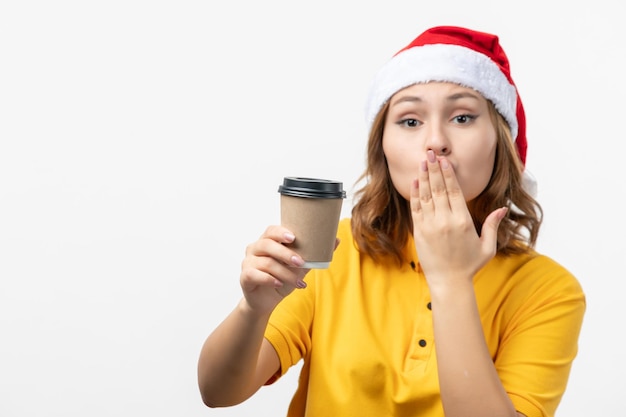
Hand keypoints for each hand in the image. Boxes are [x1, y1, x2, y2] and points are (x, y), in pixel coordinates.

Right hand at [239, 226, 310, 315]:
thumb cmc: (282, 278)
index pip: (271, 230)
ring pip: (266, 262)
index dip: (281, 232)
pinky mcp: (245, 276)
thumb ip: (314, 254)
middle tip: (300, 262)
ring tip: (297, 281)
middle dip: (285, 253)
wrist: (266, 301)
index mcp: (267, 241)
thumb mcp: (300, 267)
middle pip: (267, 244)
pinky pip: (255, 274)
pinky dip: (269, 279)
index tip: (293, 237)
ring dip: (284, 272)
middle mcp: (255, 248)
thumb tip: (336, 240)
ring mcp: (248, 262)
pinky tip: (279, 283)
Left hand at [410, 150, 506, 289]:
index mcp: (463, 221)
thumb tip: (503, 207)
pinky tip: (415, 181)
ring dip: (424, 177)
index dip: (448, 173)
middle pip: (439, 188)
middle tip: (430, 153)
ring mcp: (430, 226)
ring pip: (426, 195)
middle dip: (434, 169)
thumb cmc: (469, 265)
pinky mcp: (419, 231)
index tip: (444, 160)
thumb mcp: (487, 246)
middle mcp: (445, 221)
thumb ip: (492, 225)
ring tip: (422, 161)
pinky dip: (415, 194)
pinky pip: (416, 208)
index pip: (454, 191)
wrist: (448, 282)